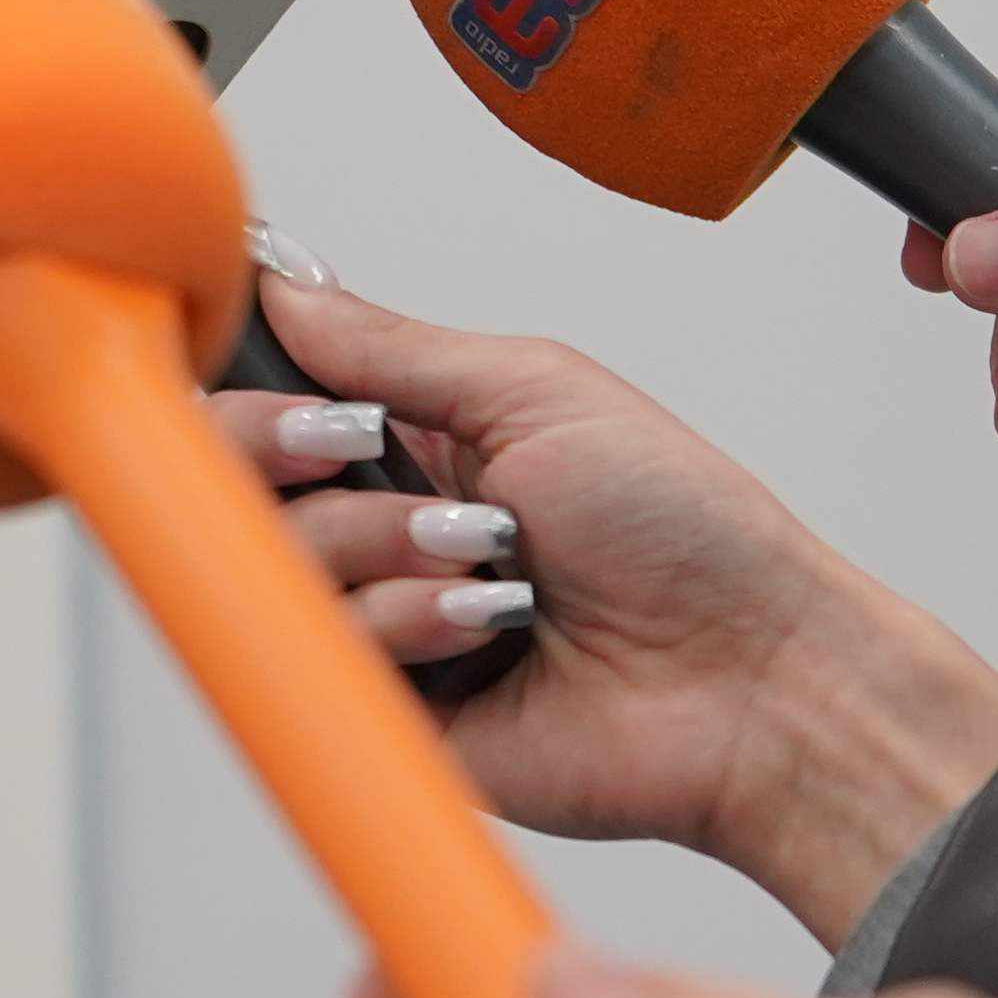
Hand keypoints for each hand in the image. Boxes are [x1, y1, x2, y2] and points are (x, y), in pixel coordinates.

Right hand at [215, 271, 997, 942]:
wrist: (754, 679)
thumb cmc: (687, 532)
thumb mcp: (536, 390)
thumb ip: (392, 346)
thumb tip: (288, 286)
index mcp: (427, 440)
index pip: (279, 398)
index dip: (262, 390)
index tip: (297, 386)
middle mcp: (395, 527)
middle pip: (243, 481)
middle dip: (290, 453)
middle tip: (356, 452)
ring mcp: (391, 619)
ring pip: (280, 564)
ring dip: (382, 546)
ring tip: (486, 561)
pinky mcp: (396, 711)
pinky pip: (330, 655)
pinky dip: (406, 623)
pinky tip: (486, 627)